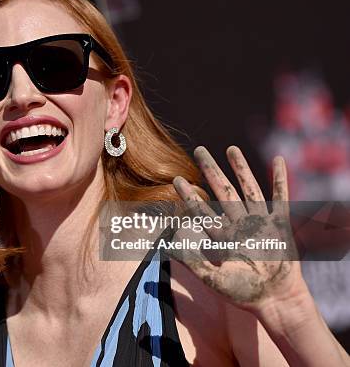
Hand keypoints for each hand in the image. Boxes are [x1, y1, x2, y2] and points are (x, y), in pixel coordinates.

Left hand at [170, 146, 305, 312]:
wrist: (274, 300)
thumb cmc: (242, 293)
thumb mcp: (212, 279)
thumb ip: (192, 262)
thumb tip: (168, 246)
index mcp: (222, 236)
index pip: (202, 210)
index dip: (189, 195)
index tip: (176, 179)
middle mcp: (238, 224)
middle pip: (223, 190)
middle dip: (211, 171)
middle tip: (199, 150)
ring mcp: (259, 222)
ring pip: (248, 188)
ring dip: (240, 168)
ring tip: (230, 148)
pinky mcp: (280, 224)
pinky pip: (280, 197)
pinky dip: (280, 179)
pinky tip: (277, 161)